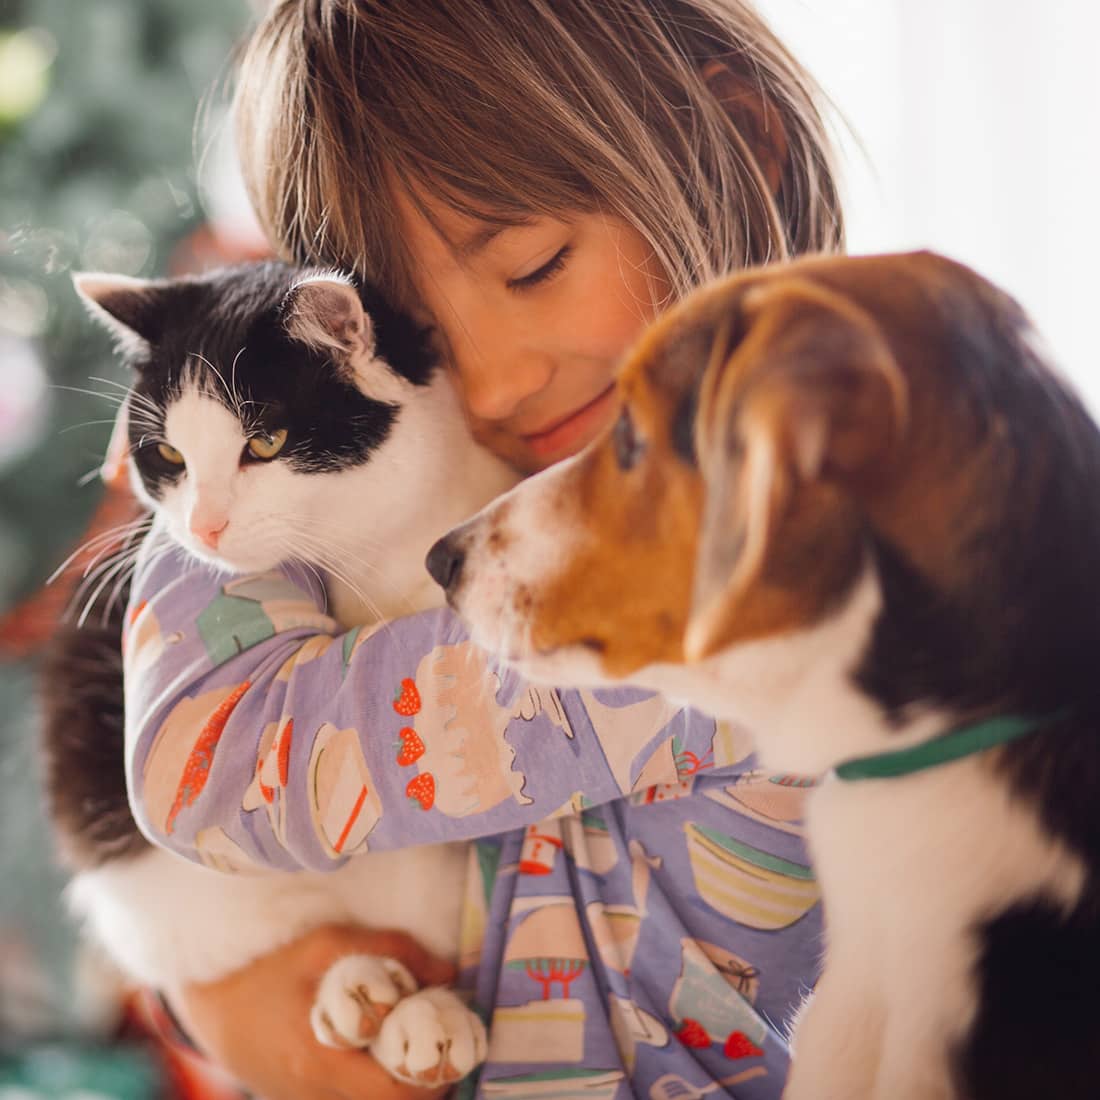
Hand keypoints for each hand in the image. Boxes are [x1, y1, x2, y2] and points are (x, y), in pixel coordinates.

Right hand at [171, 924, 457, 1099]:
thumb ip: (393, 949)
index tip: (450, 1045)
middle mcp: (312, 1095)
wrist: (211, 1002)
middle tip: (441, 1046)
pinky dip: (372, 1085)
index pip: (393, 1095)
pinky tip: (380, 1054)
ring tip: (413, 1047)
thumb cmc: (272, 966)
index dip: (432, 1076)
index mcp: (319, 1061)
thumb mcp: (329, 942)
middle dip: (423, 1084)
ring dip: (399, 1086)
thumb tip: (450, 971)